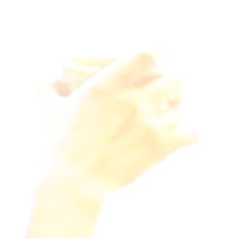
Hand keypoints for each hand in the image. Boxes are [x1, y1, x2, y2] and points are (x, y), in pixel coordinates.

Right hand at [44, 50, 193, 195]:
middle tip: (163, 95)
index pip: (148, 55)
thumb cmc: (58, 146)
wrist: (74, 182)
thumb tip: (50, 80)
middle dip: (170, 86)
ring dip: (178, 109)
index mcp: (108, 84)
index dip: (156, 57)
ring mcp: (150, 123)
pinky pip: (191, 133)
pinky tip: (181, 136)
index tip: (153, 65)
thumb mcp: (47, 110)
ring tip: (170, 115)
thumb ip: (47, 88)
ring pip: (182, 106)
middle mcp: (134, 99)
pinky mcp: (160, 148)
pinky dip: (189, 134)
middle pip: (172, 80)